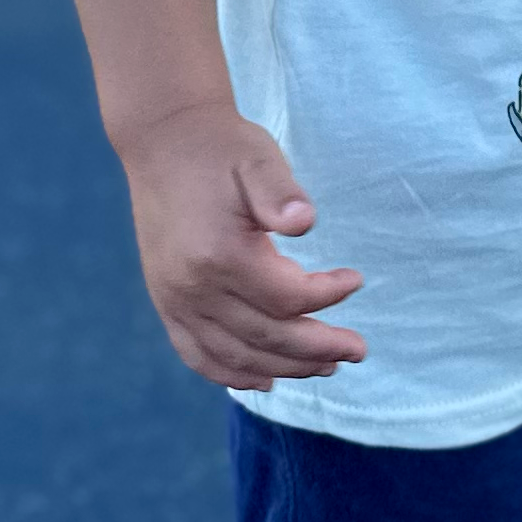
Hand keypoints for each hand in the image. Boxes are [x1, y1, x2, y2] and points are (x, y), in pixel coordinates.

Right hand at [121, 106, 365, 391]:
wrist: (164, 140)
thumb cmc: (222, 149)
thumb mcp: (258, 157)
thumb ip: (281, 191)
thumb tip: (305, 221)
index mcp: (220, 254)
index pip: (288, 299)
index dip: (328, 296)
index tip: (355, 279)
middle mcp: (193, 287)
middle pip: (267, 339)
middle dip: (319, 349)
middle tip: (357, 350)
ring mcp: (174, 300)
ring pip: (237, 357)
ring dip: (286, 369)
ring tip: (326, 367)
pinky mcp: (165, 302)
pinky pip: (197, 355)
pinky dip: (231, 374)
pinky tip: (263, 381)